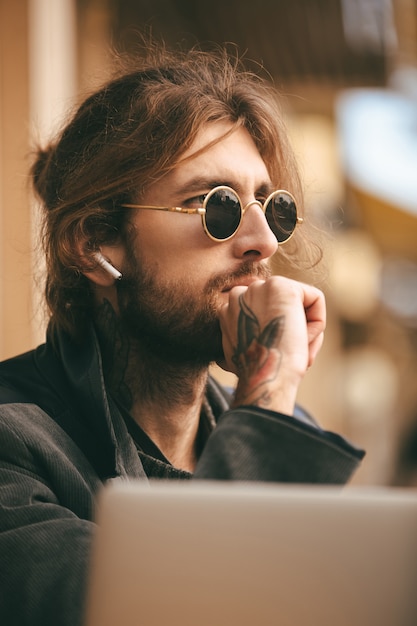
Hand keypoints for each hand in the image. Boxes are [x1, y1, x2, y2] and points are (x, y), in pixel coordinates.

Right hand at [218, 276, 325, 413]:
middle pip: (282, 307)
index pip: (266, 313)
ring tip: (294, 350)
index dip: (274, 337)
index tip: (274, 357)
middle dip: (291, 330)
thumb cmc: (255, 374)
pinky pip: (315, 300)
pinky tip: (302, 340)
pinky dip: (317, 323)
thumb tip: (255, 332)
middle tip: (288, 355)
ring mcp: (259, 287)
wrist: (263, 378)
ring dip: (304, 329)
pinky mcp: (282, 286)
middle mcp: (239, 293)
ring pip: (299, 305)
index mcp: (229, 309)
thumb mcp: (241, 351)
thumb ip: (248, 333)